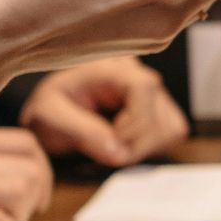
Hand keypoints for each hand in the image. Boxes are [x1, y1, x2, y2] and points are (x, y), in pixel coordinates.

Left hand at [21, 57, 187, 165]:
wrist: (52, 115)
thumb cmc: (48, 110)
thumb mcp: (49, 117)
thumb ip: (81, 131)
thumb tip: (118, 152)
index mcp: (110, 67)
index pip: (144, 87)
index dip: (133, 121)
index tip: (112, 143)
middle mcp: (139, 75)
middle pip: (159, 113)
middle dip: (133, 143)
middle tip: (104, 152)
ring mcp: (154, 93)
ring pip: (170, 127)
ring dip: (141, 148)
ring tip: (111, 147)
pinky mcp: (163, 111)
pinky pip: (172, 134)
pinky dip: (150, 148)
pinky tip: (125, 144)